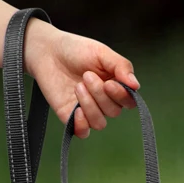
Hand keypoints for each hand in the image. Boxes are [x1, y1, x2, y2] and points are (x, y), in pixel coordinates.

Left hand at [23, 19, 138, 138]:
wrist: (47, 50)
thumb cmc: (75, 50)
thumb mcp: (102, 52)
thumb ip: (121, 66)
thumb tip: (136, 86)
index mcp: (115, 87)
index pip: (128, 102)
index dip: (121, 96)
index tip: (109, 83)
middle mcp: (104, 102)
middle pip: (114, 112)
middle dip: (100, 94)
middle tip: (86, 76)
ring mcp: (88, 111)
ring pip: (99, 123)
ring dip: (89, 105)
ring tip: (77, 86)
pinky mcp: (71, 117)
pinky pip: (83, 132)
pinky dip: (82, 124)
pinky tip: (76, 110)